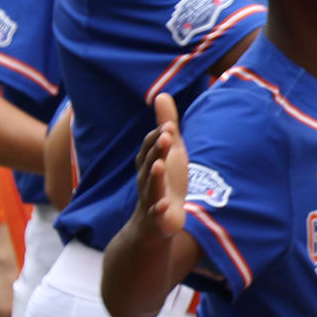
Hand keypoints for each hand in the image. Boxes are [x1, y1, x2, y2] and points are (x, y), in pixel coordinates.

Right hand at [134, 93, 187, 236]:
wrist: (154, 222)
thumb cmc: (165, 180)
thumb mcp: (169, 150)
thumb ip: (166, 125)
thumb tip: (161, 94)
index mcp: (150, 162)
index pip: (151, 147)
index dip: (157, 137)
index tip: (167, 125)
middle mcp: (147, 178)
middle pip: (150, 162)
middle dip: (157, 150)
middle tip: (166, 136)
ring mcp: (152, 198)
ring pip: (152, 186)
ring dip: (155, 175)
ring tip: (159, 165)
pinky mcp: (158, 216)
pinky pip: (157, 213)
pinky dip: (159, 209)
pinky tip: (164, 205)